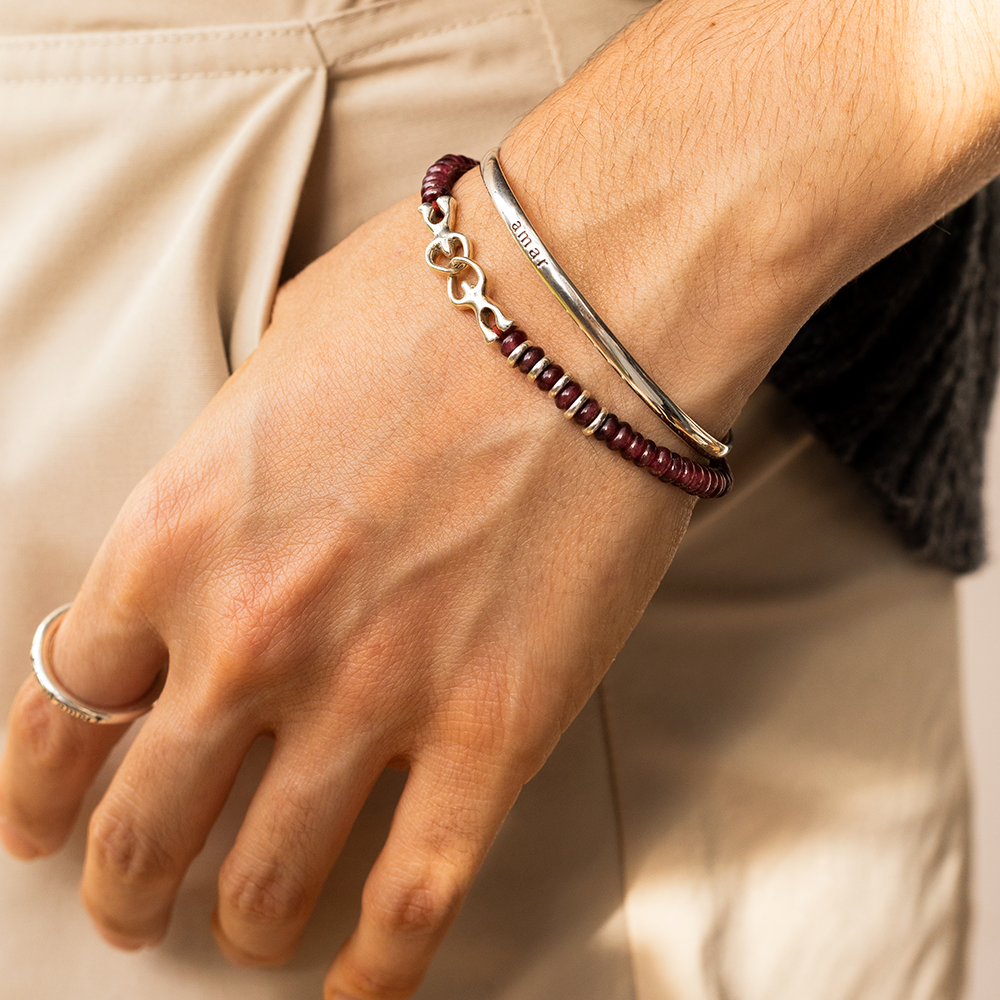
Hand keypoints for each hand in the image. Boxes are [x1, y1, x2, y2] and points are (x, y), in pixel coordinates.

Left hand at [0, 180, 696, 997]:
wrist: (586, 305)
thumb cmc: (440, 304)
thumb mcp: (279, 359)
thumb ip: (233, 452)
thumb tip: (245, 494)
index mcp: (177, 535)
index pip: (62, 705)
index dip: (44, 786)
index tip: (50, 820)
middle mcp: (252, 635)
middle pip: (143, 820)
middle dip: (127, 884)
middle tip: (138, 906)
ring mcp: (372, 693)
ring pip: (266, 883)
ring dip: (242, 926)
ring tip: (249, 934)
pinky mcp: (493, 729)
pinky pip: (414, 897)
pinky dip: (379, 966)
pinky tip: (359, 988)